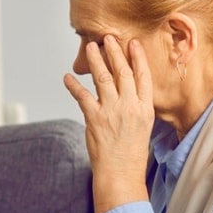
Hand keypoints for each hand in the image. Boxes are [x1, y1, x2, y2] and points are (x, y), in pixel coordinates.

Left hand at [64, 35, 153, 212]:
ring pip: (104, 78)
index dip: (138, 59)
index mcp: (145, 110)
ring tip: (91, 47)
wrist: (121, 174)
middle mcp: (130, 107)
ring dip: (97, 60)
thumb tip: (124, 94)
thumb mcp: (143, 129)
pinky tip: (67, 77)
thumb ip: (135, 109)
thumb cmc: (131, 156)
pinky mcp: (95, 118)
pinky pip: (82, 95)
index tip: (134, 44)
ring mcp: (112, 111)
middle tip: (109, 38)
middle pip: (123, 72)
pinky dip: (73, 85)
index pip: (143, 78)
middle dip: (116, 52)